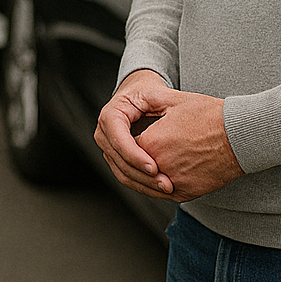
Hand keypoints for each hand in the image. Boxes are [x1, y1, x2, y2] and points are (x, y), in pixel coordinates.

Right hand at [96, 70, 175, 196]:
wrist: (137, 95)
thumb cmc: (147, 92)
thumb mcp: (156, 92)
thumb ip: (165, 100)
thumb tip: (176, 112)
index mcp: (111, 115)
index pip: (119, 138)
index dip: (135, 155)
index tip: (155, 167)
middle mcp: (104, 133)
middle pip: (119, 160)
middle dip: (142, 175)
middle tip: (166, 184)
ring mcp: (108, 148)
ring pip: (122, 173)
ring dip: (144, 185)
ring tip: (167, 189)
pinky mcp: (116, 159)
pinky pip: (127, 176)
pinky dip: (143, 185)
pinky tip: (161, 190)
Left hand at [96, 72, 243, 201]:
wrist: (241, 137)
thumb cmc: (211, 116)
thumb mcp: (173, 103)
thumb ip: (147, 109)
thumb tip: (132, 111)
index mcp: (151, 143)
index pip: (125, 147)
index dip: (127, 141)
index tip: (130, 134)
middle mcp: (158, 167)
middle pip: (131, 168)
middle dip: (130, 160)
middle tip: (130, 152)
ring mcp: (172, 183)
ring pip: (144, 184)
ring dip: (140, 176)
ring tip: (142, 164)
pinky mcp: (185, 193)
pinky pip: (161, 193)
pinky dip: (156, 185)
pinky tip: (156, 175)